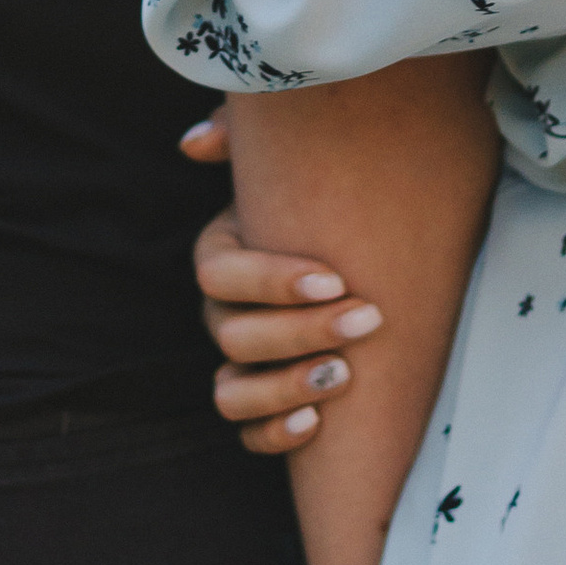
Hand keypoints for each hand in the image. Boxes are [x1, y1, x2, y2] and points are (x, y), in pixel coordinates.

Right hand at [185, 116, 379, 457]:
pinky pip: (249, 433)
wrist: (369, 238)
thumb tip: (196, 142)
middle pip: (232, 335)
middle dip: (301, 332)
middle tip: (366, 320)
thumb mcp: (298, 155)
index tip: (334, 279)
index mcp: (223, 253)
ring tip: (342, 376)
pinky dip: (274, 434)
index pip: (219, 275)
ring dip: (284, 388)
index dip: (271, 281)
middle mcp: (222, 311)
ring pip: (231, 392)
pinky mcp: (263, 404)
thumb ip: (248, 131)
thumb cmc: (330, 191)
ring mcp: (239, 363)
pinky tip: (315, 422)